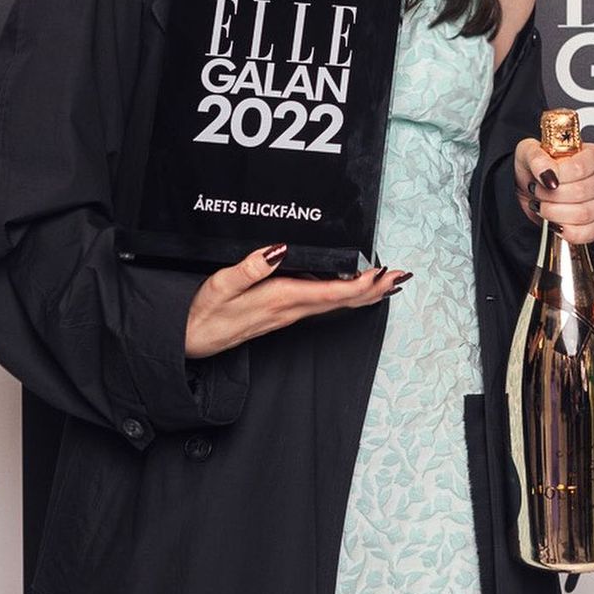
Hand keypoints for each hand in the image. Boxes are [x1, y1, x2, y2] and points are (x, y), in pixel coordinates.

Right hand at [185, 244, 411, 357]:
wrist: (191, 342)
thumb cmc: (204, 313)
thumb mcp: (221, 285)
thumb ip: (249, 267)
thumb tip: (279, 250)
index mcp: (279, 298)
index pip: (330, 291)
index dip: (361, 284)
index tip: (384, 274)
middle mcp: (290, 309)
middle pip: (342, 299)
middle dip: (374, 288)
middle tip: (402, 276)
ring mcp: (288, 314)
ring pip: (336, 303)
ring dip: (364, 293)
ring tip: (389, 282)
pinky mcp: (283, 314)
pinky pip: (323, 304)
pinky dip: (345, 296)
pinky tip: (354, 291)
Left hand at [511, 138, 593, 245]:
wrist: (531, 188)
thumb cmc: (535, 168)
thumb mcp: (528, 153)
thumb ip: (537, 159)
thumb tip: (548, 174)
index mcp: (593, 155)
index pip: (581, 168)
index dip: (558, 176)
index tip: (542, 178)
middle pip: (582, 192)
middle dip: (552, 196)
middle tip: (538, 192)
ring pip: (584, 214)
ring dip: (555, 213)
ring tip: (543, 205)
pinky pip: (588, 233)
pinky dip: (567, 231)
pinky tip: (554, 223)